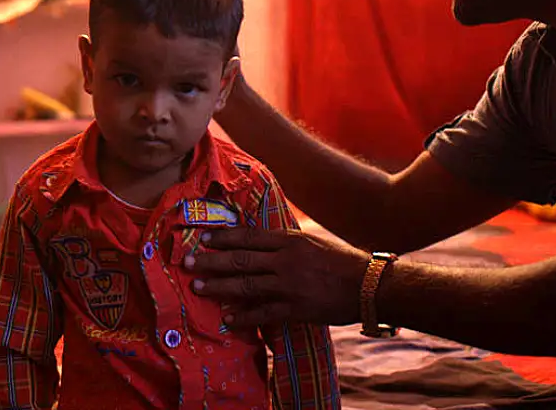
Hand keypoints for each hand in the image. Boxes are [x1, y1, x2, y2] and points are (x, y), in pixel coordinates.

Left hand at [186, 227, 369, 327]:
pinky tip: (228, 317)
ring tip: (198, 286)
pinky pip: (264, 313)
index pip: (248, 237)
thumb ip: (284, 242)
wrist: (368, 285)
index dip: (223, 237)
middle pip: (241, 260)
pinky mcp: (296, 309)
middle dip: (211, 261)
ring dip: (219, 286)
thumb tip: (257, 240)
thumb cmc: (340, 261)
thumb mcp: (311, 241)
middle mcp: (285, 261)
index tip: (202, 237)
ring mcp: (289, 286)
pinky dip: (244, 315)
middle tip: (187, 262)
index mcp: (289, 241)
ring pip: (246, 285)